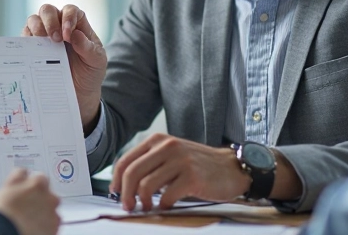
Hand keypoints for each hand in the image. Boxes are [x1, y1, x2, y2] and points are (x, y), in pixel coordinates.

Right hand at [0, 168, 60, 234]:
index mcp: (18, 180)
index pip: (21, 173)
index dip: (18, 182)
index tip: (16, 188)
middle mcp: (36, 187)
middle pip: (41, 182)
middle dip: (36, 190)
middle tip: (26, 204)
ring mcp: (49, 203)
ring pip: (51, 201)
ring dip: (44, 207)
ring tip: (32, 220)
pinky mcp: (56, 220)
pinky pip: (55, 220)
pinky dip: (48, 224)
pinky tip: (38, 230)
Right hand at [24, 4, 106, 129]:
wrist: (80, 93)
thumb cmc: (90, 72)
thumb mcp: (97, 60)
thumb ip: (89, 48)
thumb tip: (75, 35)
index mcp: (77, 24)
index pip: (70, 11)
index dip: (68, 18)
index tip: (68, 36)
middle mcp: (58, 25)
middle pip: (48, 10)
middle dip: (50, 21)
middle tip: (55, 38)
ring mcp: (44, 36)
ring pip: (33, 20)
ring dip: (36, 27)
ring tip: (42, 41)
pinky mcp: (33, 48)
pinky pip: (24, 39)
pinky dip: (26, 41)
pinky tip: (32, 51)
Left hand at [110, 134, 250, 210]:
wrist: (231, 168)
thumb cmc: (199, 166)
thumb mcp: (172, 156)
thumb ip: (151, 164)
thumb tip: (125, 185)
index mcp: (158, 140)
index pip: (126, 160)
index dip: (116, 180)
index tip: (116, 194)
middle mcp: (167, 147)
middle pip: (132, 173)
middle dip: (125, 194)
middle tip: (128, 206)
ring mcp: (180, 161)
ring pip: (146, 186)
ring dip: (143, 202)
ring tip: (148, 208)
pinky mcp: (192, 177)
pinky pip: (166, 196)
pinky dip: (163, 206)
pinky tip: (167, 206)